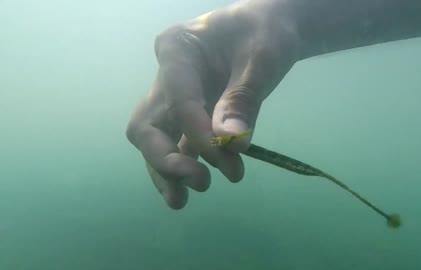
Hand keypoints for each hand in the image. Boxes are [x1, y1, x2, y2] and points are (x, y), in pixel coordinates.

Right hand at [126, 2, 299, 208]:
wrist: (268, 28)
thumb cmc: (265, 32)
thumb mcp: (262, 58)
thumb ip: (244, 98)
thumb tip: (232, 143)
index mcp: (178, 49)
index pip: (179, 100)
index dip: (198, 135)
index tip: (227, 160)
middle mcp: (167, 76)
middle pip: (147, 125)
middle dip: (165, 159)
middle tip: (199, 182)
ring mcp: (173, 97)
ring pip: (156, 140)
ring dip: (166, 171)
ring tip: (181, 201)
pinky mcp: (187, 114)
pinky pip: (177, 143)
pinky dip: (182, 166)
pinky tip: (190, 188)